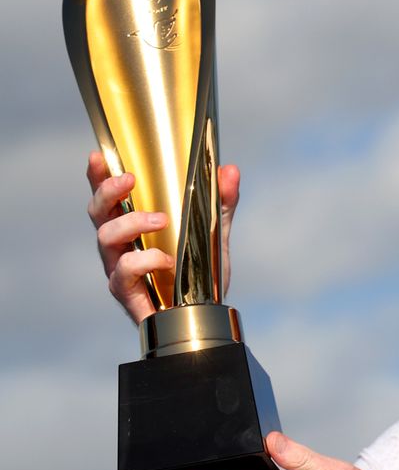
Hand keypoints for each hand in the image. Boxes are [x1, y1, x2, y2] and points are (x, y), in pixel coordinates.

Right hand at [86, 151, 239, 322]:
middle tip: (131, 180)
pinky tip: (166, 260)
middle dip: (108, 192)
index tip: (98, 157)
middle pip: (97, 213)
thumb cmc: (198, 269)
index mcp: (132, 225)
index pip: (108, 196)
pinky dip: (144, 261)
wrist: (205, 313)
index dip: (97, 176)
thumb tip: (230, 170)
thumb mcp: (212, 231)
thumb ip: (221, 201)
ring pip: (105, 238)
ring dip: (131, 223)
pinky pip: (123, 274)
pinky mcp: (127, 293)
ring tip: (161, 220)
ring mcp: (119, 269)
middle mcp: (119, 245)